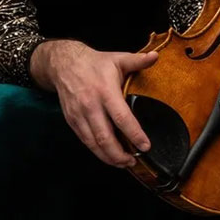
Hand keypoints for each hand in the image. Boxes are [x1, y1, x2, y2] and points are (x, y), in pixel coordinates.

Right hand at [31, 39, 157, 169]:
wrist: (62, 64)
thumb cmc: (93, 63)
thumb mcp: (117, 59)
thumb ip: (138, 60)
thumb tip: (156, 56)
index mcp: (105, 91)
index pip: (121, 118)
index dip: (134, 135)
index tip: (145, 146)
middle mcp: (91, 105)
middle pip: (105, 138)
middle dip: (120, 155)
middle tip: (134, 161)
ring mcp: (79, 115)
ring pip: (94, 143)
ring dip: (109, 157)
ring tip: (123, 163)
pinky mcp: (72, 121)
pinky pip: (85, 141)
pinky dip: (97, 152)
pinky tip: (108, 155)